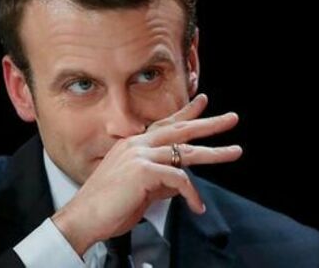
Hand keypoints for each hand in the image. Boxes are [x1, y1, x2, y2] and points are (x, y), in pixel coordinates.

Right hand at [51, 94, 241, 254]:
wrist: (83, 218)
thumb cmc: (108, 206)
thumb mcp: (141, 189)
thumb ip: (162, 181)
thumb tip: (182, 183)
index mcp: (135, 144)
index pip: (166, 123)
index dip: (186, 112)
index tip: (203, 102)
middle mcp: (138, 144)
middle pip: (181, 129)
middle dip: (209, 123)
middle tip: (232, 118)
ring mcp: (140, 154)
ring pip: (187, 152)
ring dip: (215, 153)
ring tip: (235, 152)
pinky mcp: (144, 170)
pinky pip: (179, 179)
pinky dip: (191, 194)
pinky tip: (197, 206)